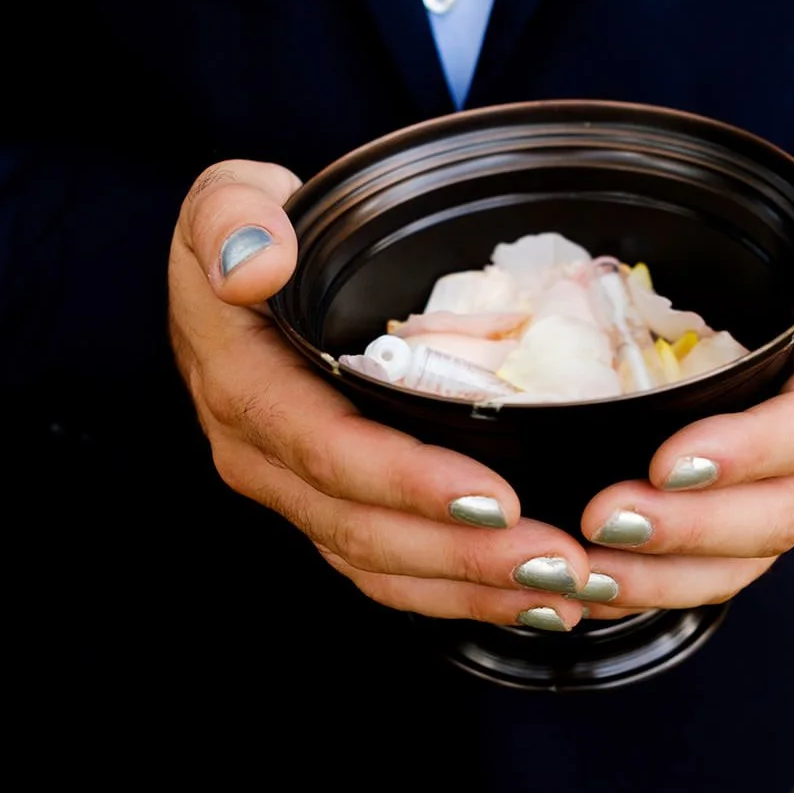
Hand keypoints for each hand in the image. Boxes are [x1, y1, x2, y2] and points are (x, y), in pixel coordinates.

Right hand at [168, 162, 591, 629]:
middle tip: (558, 562)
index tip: (496, 496)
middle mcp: (264, 459)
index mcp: (243, 388)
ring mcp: (298, 494)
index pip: (326, 448)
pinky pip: (393, 571)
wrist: (244, 273)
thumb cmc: (252, 232)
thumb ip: (232, 212)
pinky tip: (536, 599)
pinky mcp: (333, 511)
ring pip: (381, 566)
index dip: (407, 481)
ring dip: (473, 588)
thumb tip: (256, 262)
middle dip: (463, 554)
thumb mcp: (227, 193)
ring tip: (566, 591)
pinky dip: (462, 593)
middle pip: (362, 528)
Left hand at [577, 149, 793, 618]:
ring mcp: (791, 503)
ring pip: (741, 562)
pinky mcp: (745, 534)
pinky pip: (706, 576)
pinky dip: (649, 590)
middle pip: (778, 514)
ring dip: (662, 577)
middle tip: (604, 518)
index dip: (749, 452)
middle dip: (691, 527)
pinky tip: (587, 590)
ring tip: (587, 570)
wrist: (783, 311)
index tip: (668, 460)